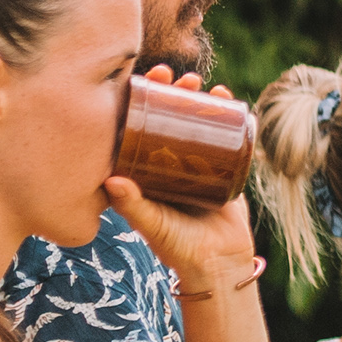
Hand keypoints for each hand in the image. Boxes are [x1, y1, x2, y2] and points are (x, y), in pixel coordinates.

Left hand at [106, 71, 258, 294]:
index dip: (144, 98)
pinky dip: (229, 115)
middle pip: (172, 115)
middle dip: (176, 92)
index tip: (147, 79)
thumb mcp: (151, 223)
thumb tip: (111, 180)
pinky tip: (230, 100)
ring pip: (199, 121)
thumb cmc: (177, 246)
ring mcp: (199, 162)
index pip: (142, 123)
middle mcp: (171, 160)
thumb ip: (133, 205)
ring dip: (202, 99)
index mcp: (147, 168)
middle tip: (181, 78)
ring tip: (207, 87)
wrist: (218, 264)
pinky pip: (227, 135)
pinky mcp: (225, 167)